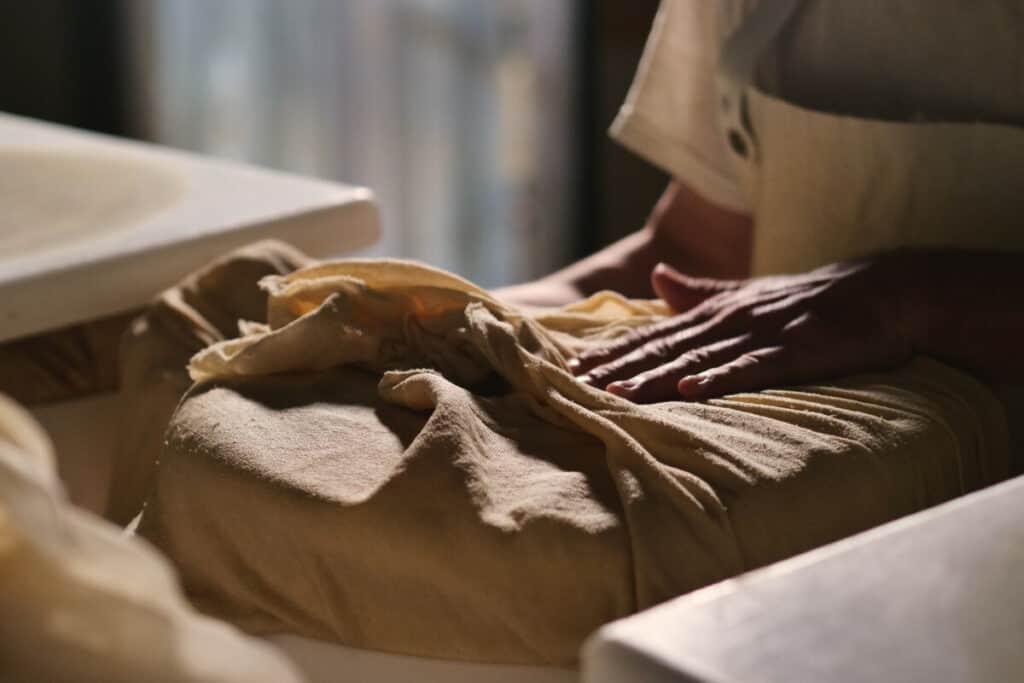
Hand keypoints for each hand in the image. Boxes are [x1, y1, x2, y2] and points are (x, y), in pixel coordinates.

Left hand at [570, 257, 917, 401]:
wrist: (878, 291)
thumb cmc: (807, 300)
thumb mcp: (748, 293)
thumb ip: (701, 290)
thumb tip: (658, 277)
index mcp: (715, 311)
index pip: (654, 335)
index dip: (613, 351)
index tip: (572, 368)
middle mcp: (728, 320)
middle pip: (663, 347)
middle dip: (617, 367)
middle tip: (574, 385)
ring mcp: (760, 334)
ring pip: (695, 359)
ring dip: (653, 376)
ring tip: (614, 392)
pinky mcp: (793, 351)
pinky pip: (750, 368)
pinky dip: (718, 379)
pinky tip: (688, 391)